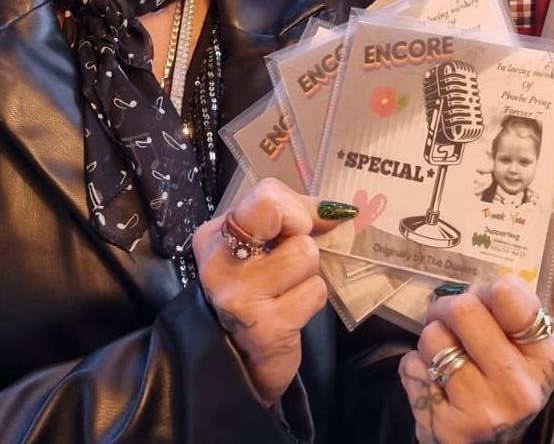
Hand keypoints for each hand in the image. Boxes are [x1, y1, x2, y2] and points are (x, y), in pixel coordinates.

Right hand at [192, 179, 354, 406]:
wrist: (244, 359)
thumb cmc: (261, 294)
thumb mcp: (266, 247)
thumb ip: (297, 217)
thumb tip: (337, 209)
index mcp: (216, 234)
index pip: (266, 195)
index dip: (296, 210)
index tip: (297, 231)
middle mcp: (218, 261)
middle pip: (275, 211)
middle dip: (300, 231)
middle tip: (294, 256)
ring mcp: (238, 295)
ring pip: (305, 254)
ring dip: (309, 273)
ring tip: (290, 289)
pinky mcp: (264, 326)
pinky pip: (314, 291)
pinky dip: (312, 299)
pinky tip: (292, 311)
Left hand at [399, 276, 553, 443]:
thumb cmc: (504, 387)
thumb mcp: (525, 353)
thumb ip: (507, 316)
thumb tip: (471, 287)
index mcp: (545, 359)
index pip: (508, 295)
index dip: (486, 290)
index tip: (481, 301)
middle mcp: (519, 387)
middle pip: (463, 309)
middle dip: (445, 308)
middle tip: (446, 318)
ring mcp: (482, 409)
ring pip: (433, 338)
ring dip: (431, 341)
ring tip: (444, 357)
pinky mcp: (446, 426)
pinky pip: (411, 367)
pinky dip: (416, 368)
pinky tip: (434, 383)